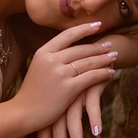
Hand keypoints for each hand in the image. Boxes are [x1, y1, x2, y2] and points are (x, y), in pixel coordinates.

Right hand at [12, 22, 116, 137]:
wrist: (23, 112)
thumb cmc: (32, 92)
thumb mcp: (38, 68)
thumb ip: (52, 58)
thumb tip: (68, 49)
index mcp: (43, 52)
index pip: (67, 35)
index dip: (84, 29)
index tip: (97, 25)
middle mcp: (52, 60)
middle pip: (81, 49)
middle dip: (98, 47)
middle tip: (109, 45)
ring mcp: (60, 73)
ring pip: (88, 62)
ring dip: (104, 59)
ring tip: (113, 57)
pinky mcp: (69, 88)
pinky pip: (91, 77)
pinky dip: (103, 74)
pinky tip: (110, 73)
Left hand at [37, 82, 105, 137]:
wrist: (98, 53)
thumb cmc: (83, 81)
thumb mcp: (71, 100)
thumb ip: (63, 120)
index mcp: (54, 101)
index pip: (45, 127)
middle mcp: (61, 97)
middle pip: (56, 126)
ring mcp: (75, 91)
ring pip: (73, 119)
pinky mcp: (90, 86)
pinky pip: (92, 105)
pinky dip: (94, 120)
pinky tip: (96, 134)